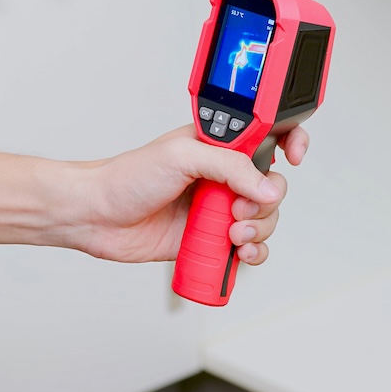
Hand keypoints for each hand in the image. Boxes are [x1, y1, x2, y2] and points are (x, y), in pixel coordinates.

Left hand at [59, 124, 309, 264]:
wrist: (96, 215)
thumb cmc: (127, 177)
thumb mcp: (182, 155)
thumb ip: (230, 167)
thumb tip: (267, 186)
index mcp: (220, 146)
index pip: (269, 137)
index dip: (290, 143)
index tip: (294, 157)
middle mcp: (223, 177)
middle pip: (272, 187)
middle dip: (265, 202)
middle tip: (236, 207)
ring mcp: (218, 209)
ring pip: (264, 220)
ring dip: (258, 230)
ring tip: (231, 233)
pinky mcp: (210, 239)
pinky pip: (247, 248)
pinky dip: (252, 253)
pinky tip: (238, 253)